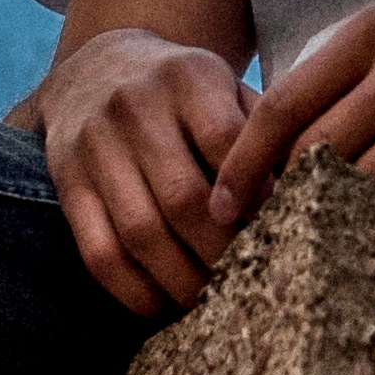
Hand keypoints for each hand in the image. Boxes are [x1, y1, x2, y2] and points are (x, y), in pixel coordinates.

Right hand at [33, 27, 254, 316]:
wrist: (96, 68)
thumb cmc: (185, 93)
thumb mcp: (225, 87)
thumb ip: (263, 134)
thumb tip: (307, 199)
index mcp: (188, 77)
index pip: (226, 140)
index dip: (254, 195)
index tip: (280, 232)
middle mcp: (135, 107)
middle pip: (184, 198)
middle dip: (223, 253)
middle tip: (253, 285)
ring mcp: (95, 145)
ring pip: (141, 232)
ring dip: (181, 281)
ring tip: (212, 306)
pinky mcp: (67, 182)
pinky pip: (97, 251)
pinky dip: (132, 289)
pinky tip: (161, 306)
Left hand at [210, 0, 374, 230]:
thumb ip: (351, 71)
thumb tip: (286, 144)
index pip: (286, 103)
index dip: (245, 161)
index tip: (221, 206)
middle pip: (320, 149)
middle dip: (283, 204)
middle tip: (259, 248)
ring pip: (374, 178)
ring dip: (340, 224)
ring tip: (314, 258)